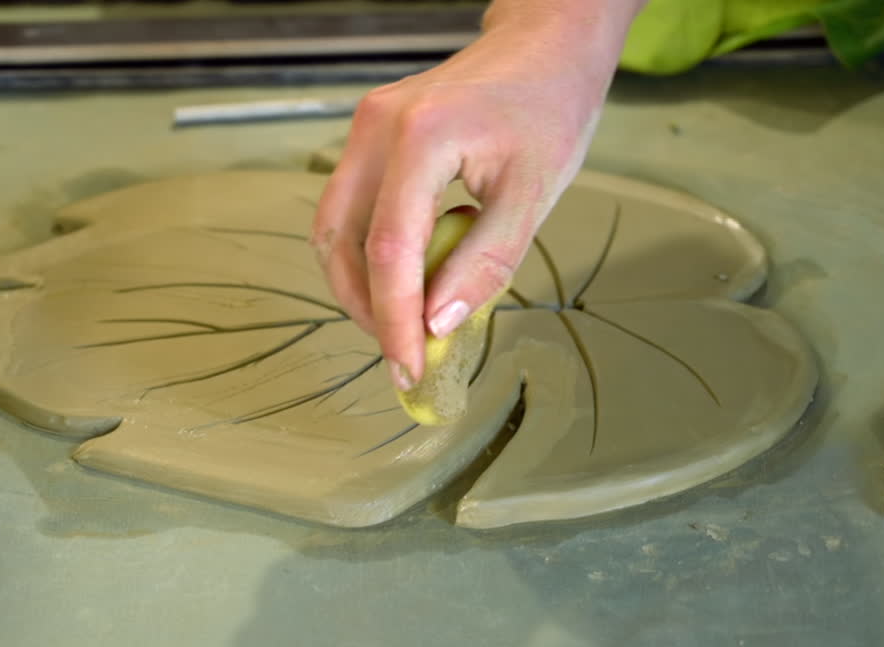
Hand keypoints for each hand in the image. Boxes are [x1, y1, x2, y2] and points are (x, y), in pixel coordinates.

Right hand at [310, 0, 644, 390]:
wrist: (543, 44)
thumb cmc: (550, 108)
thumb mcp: (534, 193)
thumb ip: (484, 263)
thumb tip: (438, 325)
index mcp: (421, 136)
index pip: (389, 248)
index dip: (394, 318)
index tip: (410, 366)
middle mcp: (376, 128)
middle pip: (339, 241)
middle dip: (365, 308)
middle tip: (403, 354)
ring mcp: (365, 129)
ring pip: (333, 229)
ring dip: (360, 285)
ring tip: (402, 324)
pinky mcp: (368, 137)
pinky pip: (350, 209)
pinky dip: (368, 255)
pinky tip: (405, 281)